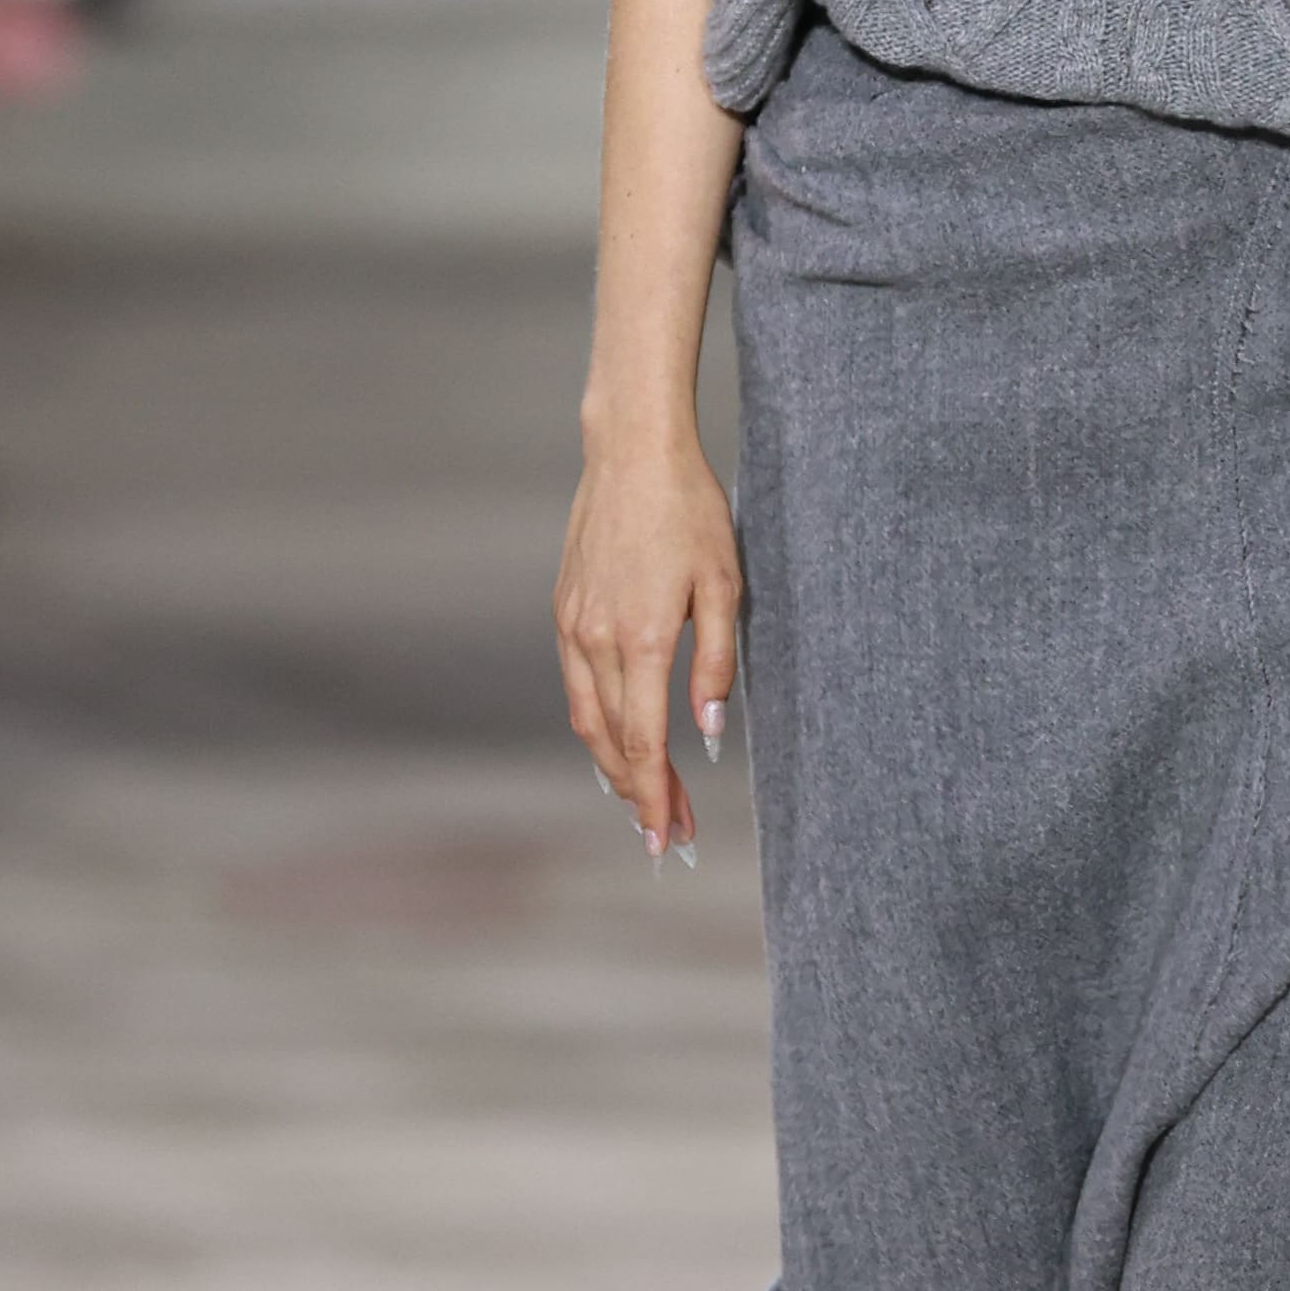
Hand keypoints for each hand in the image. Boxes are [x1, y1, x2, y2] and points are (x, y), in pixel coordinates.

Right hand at [555, 436, 740, 857]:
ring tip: (644, 799)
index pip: (644, 742)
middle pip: (612, 743)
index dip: (656, 796)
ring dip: (613, 767)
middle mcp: (597, 639)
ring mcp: (573, 625)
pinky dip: (595, 724)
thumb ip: (717, 662)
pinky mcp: (564, 610)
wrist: (632, 454)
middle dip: (640, 794)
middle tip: (670, 832)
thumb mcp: (725, 586)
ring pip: (586, 719)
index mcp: (643, 639)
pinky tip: (616, 741)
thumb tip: (708, 729)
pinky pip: (576, 685)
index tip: (669, 836)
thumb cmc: (690, 512)